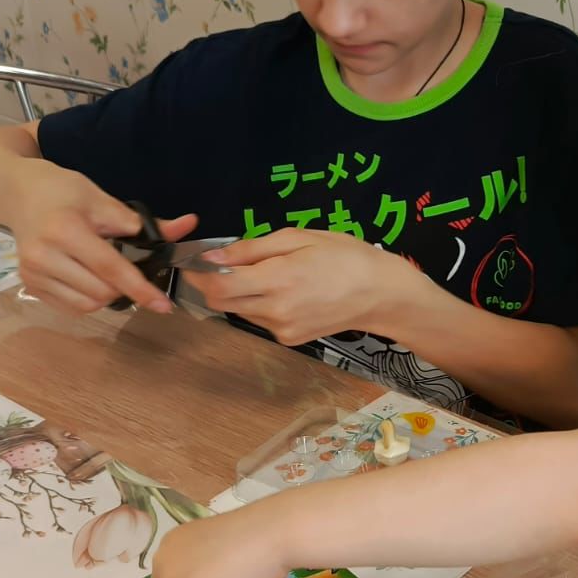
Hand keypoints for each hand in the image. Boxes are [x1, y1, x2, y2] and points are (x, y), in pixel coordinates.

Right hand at [4, 160, 195, 314]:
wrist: (17, 193)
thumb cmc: (61, 190)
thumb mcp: (101, 197)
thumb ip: (141, 221)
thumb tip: (186, 226)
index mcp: (65, 230)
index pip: (111, 268)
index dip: (140, 288)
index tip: (163, 304)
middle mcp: (44, 256)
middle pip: (101, 292)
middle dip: (124, 287)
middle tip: (129, 266)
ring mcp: (33, 274)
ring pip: (87, 305)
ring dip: (107, 294)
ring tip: (105, 270)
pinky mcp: (29, 286)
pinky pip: (72, 307)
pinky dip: (89, 298)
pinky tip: (88, 277)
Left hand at [194, 228, 425, 344]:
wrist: (382, 294)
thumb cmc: (346, 256)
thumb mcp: (299, 237)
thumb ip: (252, 249)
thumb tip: (213, 257)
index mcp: (278, 281)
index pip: (217, 286)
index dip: (199, 274)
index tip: (195, 260)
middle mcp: (275, 312)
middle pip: (221, 303)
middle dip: (214, 284)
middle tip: (225, 264)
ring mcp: (282, 330)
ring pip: (240, 310)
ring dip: (240, 293)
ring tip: (269, 273)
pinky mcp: (290, 340)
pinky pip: (260, 319)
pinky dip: (261, 304)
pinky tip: (286, 290)